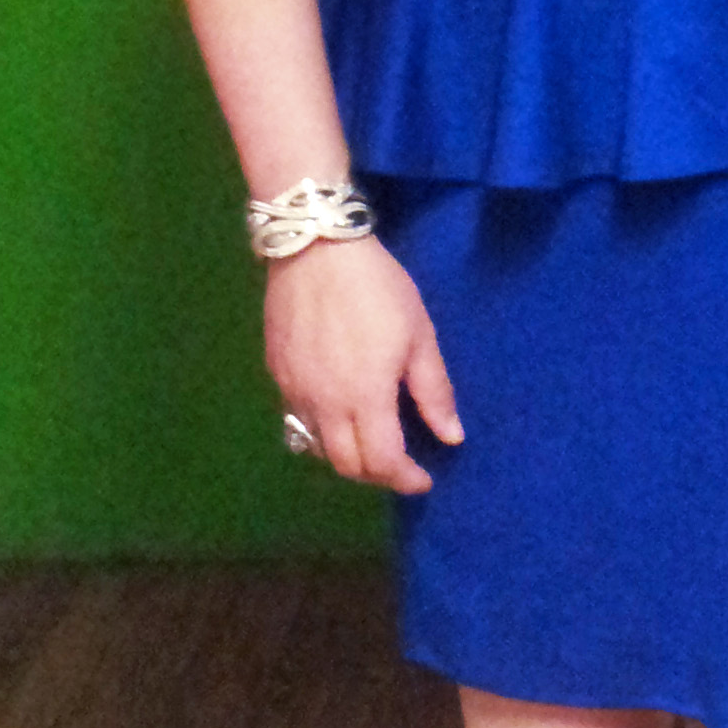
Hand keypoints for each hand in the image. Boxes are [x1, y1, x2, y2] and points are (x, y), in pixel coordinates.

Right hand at [265, 234, 462, 493]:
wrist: (315, 248)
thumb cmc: (377, 287)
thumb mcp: (419, 334)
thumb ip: (433, 391)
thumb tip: (451, 436)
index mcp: (364, 397)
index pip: (382, 462)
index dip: (405, 479)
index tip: (424, 478)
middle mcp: (324, 405)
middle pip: (346, 465)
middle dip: (377, 475)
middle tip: (400, 463)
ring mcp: (294, 391)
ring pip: (317, 447)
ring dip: (347, 456)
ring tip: (370, 440)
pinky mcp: (276, 374)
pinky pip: (297, 420)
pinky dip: (322, 431)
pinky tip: (340, 411)